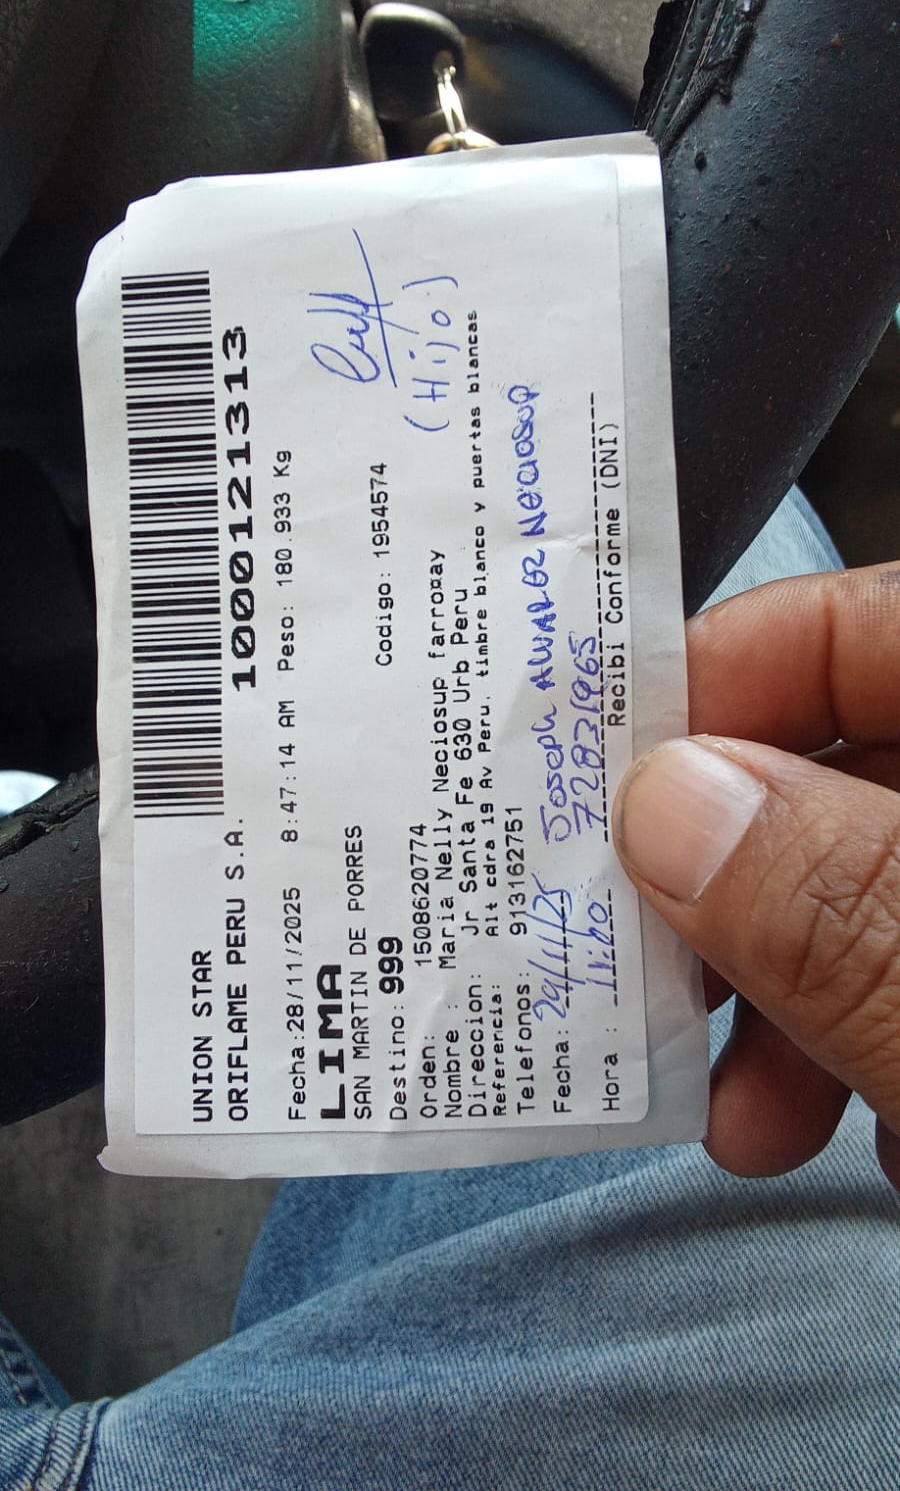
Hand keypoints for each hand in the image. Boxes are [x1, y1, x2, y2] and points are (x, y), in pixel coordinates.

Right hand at [612, 562, 899, 1189]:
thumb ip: (845, 911)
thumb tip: (664, 805)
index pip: (876, 626)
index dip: (733, 675)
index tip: (606, 773)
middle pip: (848, 774)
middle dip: (734, 884)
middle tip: (637, 964)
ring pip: (871, 894)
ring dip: (787, 999)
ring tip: (742, 1117)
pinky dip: (868, 1050)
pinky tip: (862, 1139)